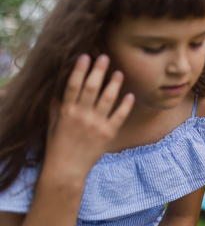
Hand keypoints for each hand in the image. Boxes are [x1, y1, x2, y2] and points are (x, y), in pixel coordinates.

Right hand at [45, 54, 134, 181]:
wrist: (67, 169)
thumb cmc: (58, 145)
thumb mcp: (53, 123)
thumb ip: (57, 106)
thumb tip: (58, 90)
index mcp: (66, 111)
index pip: (73, 85)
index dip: (80, 69)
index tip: (85, 56)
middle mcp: (81, 115)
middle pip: (91, 87)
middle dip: (98, 71)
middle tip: (105, 57)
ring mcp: (96, 124)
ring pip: (107, 99)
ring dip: (114, 84)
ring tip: (119, 72)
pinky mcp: (108, 133)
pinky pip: (119, 116)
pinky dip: (125, 105)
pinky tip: (130, 95)